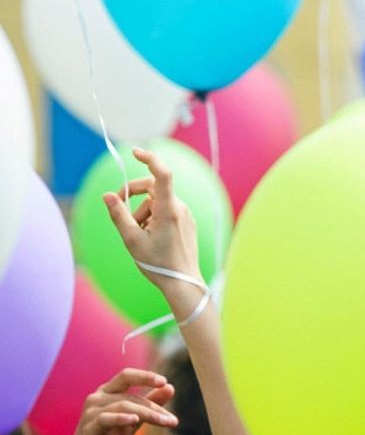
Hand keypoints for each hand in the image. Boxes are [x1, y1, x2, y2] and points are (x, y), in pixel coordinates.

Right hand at [60, 369, 176, 434]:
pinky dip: (120, 418)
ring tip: (166, 423)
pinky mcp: (87, 430)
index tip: (164, 382)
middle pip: (129, 395)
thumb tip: (170, 387)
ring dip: (148, 414)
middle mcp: (96, 399)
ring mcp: (89, 414)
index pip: (126, 376)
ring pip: (123, 406)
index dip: (145, 376)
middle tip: (173, 420)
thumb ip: (150, 404)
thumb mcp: (134, 422)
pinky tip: (134, 421)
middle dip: (153, 406)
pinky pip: (105, 419)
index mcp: (106, 392)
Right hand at [103, 148, 201, 297]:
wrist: (182, 282)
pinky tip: (148, 236)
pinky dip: (152, 217)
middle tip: (118, 207)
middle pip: (153, 188)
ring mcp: (185, 215)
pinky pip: (166, 211)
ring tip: (136, 234)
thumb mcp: (131, 239)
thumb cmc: (157, 262)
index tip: (135, 152)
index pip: (162, 175)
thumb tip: (108, 195)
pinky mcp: (186, 222)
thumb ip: (118, 214)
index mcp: (168, 210)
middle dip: (134, 195)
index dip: (150, 159)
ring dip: (142, 211)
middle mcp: (180, 209)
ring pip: (157, 202)